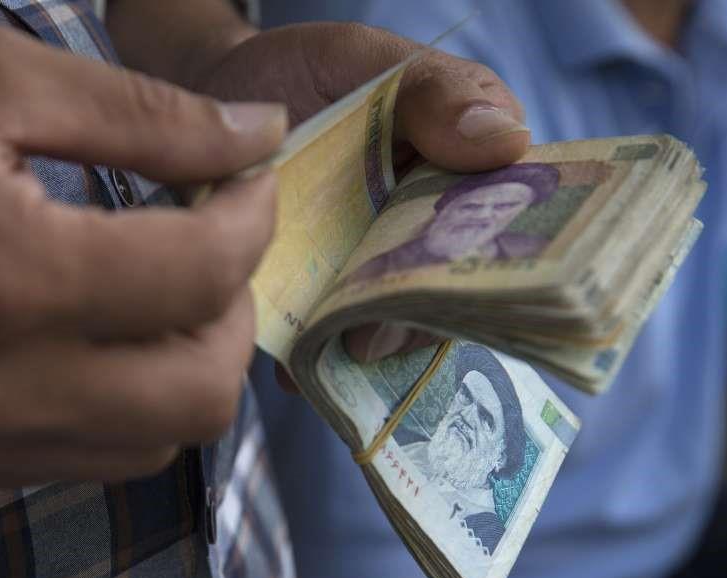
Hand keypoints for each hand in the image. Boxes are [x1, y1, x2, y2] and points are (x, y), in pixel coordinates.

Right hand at [0, 24, 285, 492]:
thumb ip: (146, 114)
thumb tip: (261, 137)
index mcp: (8, 276)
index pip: (200, 274)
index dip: (252, 219)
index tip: (246, 178)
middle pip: (204, 390)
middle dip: (235, 309)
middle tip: (212, 244)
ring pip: (160, 442)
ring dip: (189, 364)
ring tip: (161, 292)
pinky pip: (93, 460)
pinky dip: (129, 404)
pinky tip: (101, 339)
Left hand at [188, 23, 529, 365]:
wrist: (216, 102)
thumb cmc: (303, 73)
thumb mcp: (363, 60)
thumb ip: (434, 90)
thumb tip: (510, 140)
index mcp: (464, 178)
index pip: (503, 230)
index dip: (492, 264)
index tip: (455, 283)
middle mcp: (428, 236)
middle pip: (449, 296)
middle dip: (414, 322)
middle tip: (372, 337)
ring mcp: (375, 275)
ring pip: (394, 330)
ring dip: (365, 348)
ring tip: (325, 354)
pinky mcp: (322, 302)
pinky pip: (332, 345)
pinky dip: (316, 361)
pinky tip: (293, 368)